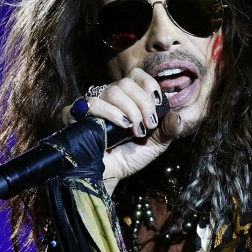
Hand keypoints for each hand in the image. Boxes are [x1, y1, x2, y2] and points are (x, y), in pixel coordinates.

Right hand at [61, 69, 183, 189]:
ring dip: (128, 110)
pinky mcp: (74, 116)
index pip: (136, 75)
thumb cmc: (130, 157)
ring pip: (110, 91)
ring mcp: (90, 105)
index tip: (157, 104)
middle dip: (142, 104)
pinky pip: (89, 103)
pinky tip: (118, 126)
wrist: (110, 176)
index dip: (149, 85)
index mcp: (127, 98)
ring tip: (133, 130)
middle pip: (125, 83)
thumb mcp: (157, 144)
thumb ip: (169, 129)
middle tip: (147, 125)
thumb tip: (177, 115)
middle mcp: (108, 98)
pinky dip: (107, 112)